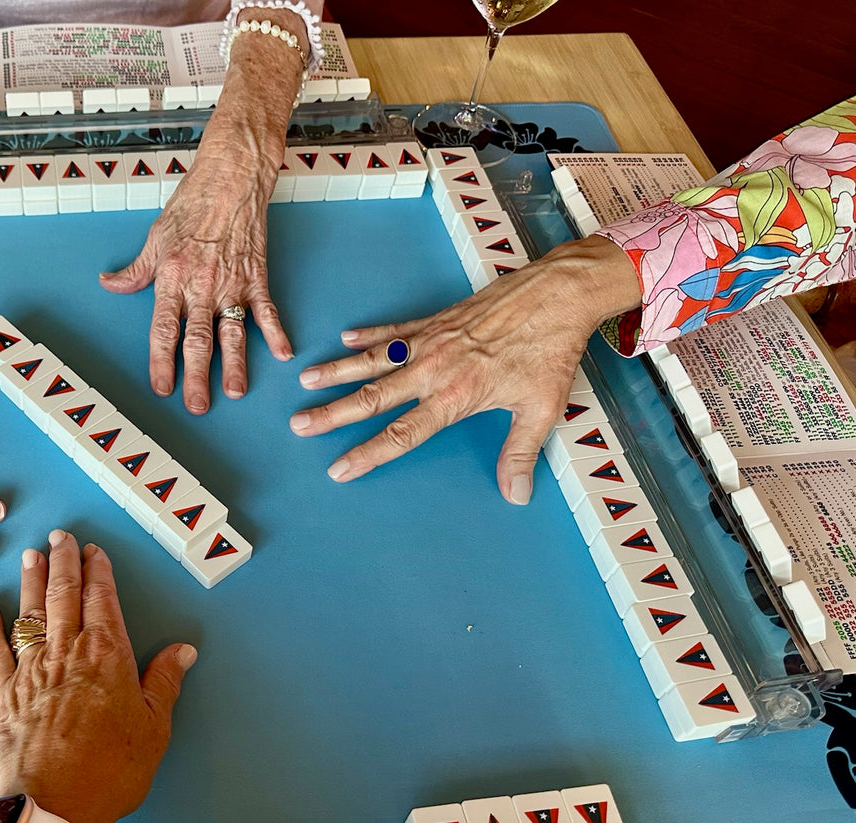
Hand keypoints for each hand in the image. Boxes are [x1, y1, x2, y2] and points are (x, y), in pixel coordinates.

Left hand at [0, 530, 196, 822]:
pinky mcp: (2, 695)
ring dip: (30, 582)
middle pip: (64, 596)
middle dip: (63, 563)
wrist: (56, 806)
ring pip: (29, 614)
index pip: (103, 600)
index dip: (98, 572)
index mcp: (107, 655)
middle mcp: (67, 653)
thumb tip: (183, 651)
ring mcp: (30, 671)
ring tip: (30, 556)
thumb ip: (163, 683)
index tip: (93, 551)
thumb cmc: (111, 770)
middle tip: (60, 537)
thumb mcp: (153, 727)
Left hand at [100, 149, 292, 413]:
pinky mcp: (257, 277)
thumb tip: (110, 284)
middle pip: (197, 341)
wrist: (229, 180)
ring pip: (232, 333)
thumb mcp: (154, 238)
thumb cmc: (192, 206)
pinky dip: (276, 332)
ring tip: (234, 392)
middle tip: (197, 406)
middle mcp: (201, 287)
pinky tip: (283, 354)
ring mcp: (232, 284)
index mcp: (173, 280)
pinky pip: (267, 310)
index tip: (162, 387)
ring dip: (234, 365)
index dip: (162, 362)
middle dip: (197, 377)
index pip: (164, 331)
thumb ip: (136, 270)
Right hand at [288, 237, 641, 502]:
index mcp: (454, 397)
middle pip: (372, 397)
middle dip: (332, 414)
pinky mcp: (436, 320)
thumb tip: (515, 494)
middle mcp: (433, 370)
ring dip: (337, 371)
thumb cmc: (549, 350)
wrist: (556, 294)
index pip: (400, 434)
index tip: (338, 468)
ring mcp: (430, 342)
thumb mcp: (540, 409)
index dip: (366, 454)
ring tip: (305, 380)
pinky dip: (368, 334)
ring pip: (372, 361)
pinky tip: (345, 338)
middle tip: (299, 424)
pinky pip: (394, 331)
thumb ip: (520, 453)